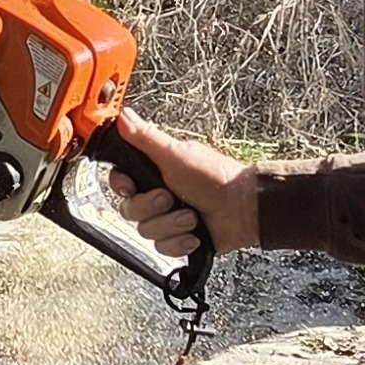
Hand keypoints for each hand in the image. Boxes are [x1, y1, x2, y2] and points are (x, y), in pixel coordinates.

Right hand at [102, 111, 258, 254]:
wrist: (244, 210)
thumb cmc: (216, 178)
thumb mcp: (176, 155)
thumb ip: (145, 138)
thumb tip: (123, 116)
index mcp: (154, 171)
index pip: (120, 181)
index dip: (123, 187)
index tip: (133, 187)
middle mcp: (158, 195)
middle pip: (130, 210)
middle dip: (152, 208)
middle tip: (170, 199)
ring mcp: (168, 218)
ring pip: (147, 231)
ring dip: (171, 225)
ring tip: (192, 217)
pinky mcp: (178, 238)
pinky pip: (164, 248)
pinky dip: (181, 242)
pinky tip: (195, 234)